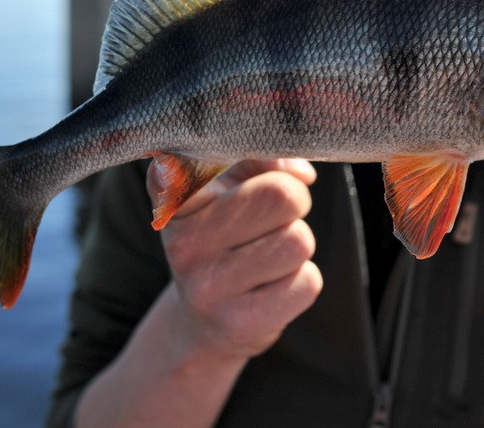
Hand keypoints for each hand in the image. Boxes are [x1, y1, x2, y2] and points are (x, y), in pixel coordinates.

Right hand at [151, 158, 323, 360]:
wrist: (206, 322)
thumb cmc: (225, 238)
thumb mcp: (226, 188)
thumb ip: (259, 159)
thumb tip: (302, 175)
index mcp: (175, 201)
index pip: (206, 163)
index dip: (246, 160)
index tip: (246, 171)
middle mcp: (183, 244)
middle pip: (281, 195)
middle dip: (294, 202)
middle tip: (276, 218)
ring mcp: (206, 288)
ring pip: (298, 241)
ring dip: (298, 245)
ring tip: (269, 256)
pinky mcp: (238, 323)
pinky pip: (308, 282)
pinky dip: (302, 282)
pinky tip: (272, 288)